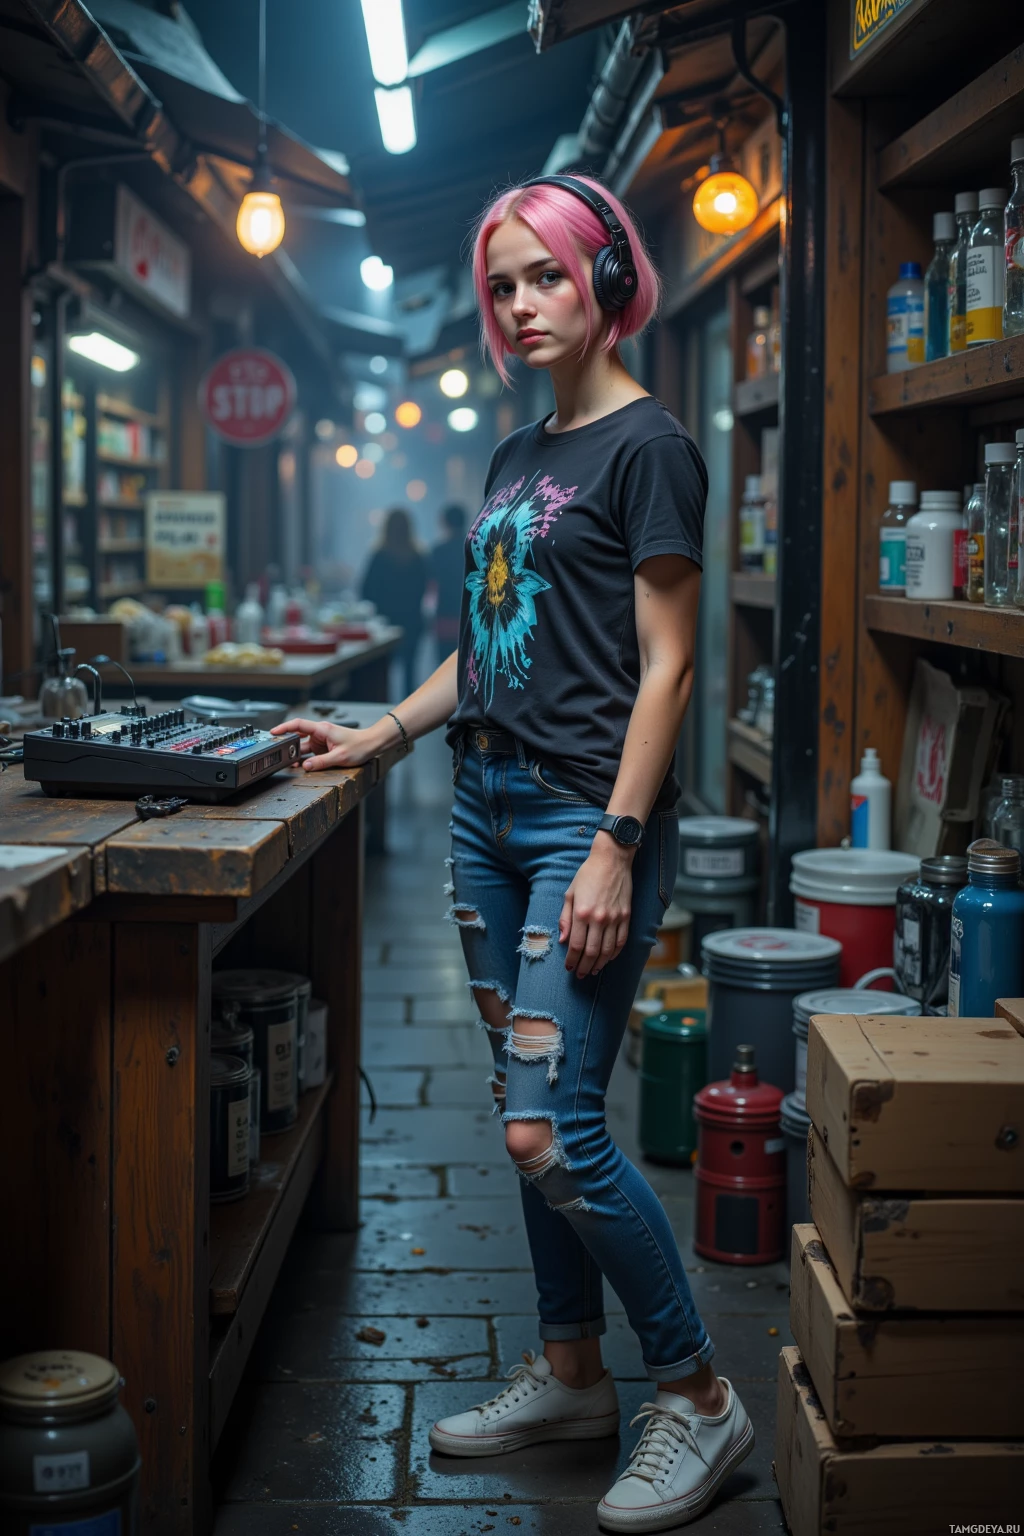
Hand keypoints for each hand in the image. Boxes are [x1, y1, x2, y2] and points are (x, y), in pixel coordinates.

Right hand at [271, 716, 383, 771]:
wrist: (371, 744)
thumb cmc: (359, 746)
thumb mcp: (340, 757)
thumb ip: (321, 762)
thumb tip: (305, 767)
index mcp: (322, 730)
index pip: (298, 725)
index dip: (284, 728)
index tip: (273, 733)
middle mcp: (320, 733)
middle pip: (298, 737)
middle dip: (287, 745)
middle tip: (277, 753)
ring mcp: (321, 741)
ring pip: (303, 747)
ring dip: (296, 755)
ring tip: (288, 764)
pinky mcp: (324, 748)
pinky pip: (310, 753)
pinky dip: (305, 759)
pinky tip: (300, 766)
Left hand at [559, 838, 633, 977]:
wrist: (612, 860)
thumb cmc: (588, 875)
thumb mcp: (570, 894)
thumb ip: (565, 918)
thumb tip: (564, 940)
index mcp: (582, 913)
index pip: (576, 945)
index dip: (572, 960)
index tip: (569, 967)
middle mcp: (599, 919)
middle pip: (591, 952)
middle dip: (584, 966)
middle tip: (580, 974)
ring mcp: (615, 919)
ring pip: (607, 950)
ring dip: (599, 964)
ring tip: (593, 970)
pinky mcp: (626, 916)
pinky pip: (621, 941)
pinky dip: (614, 953)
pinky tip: (608, 959)